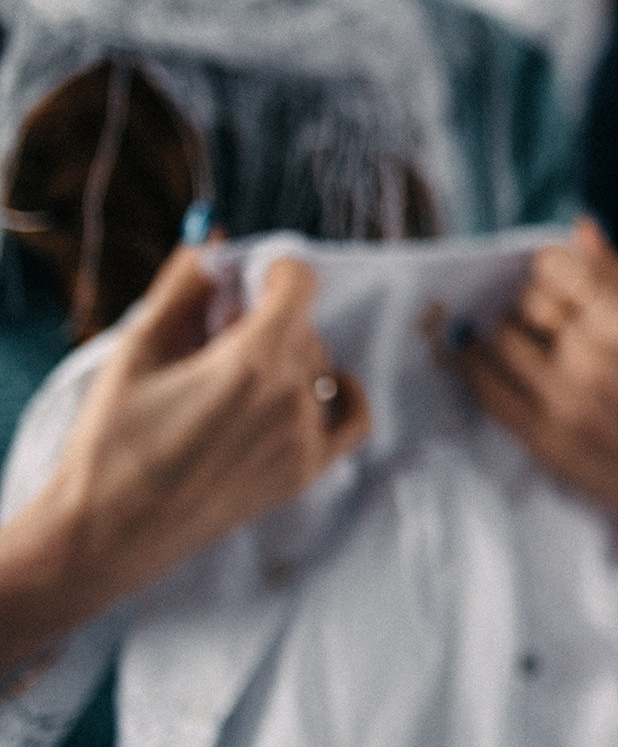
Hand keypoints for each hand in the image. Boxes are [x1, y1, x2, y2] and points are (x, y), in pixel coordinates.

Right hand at [0, 249, 367, 669]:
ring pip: (319, 366)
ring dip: (290, 358)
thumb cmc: (112, 440)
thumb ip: (184, 288)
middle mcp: (290, 397)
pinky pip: (354, 419)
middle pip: (303, 327)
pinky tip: (323, 384)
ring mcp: (303, 438)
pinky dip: (344, 393)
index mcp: (252, 360)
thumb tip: (215, 242)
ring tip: (237, 377)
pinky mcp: (304, 473)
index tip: (252, 277)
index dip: (277, 271)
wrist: (105, 534)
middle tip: (220, 336)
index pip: (301, 284)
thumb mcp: (139, 349)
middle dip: (267, 320)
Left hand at [459, 219, 617, 618]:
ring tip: (523, 337)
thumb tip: (578, 227)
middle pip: (524, 300)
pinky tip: (487, 358)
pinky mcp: (537, 436)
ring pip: (497, 338)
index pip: (554, 267)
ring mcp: (559, 401)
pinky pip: (482, 387)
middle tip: (543, 311)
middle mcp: (589, 360)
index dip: (552, 267)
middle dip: (532, 299)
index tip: (559, 277)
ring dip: (505, 329)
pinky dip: (477, 364)